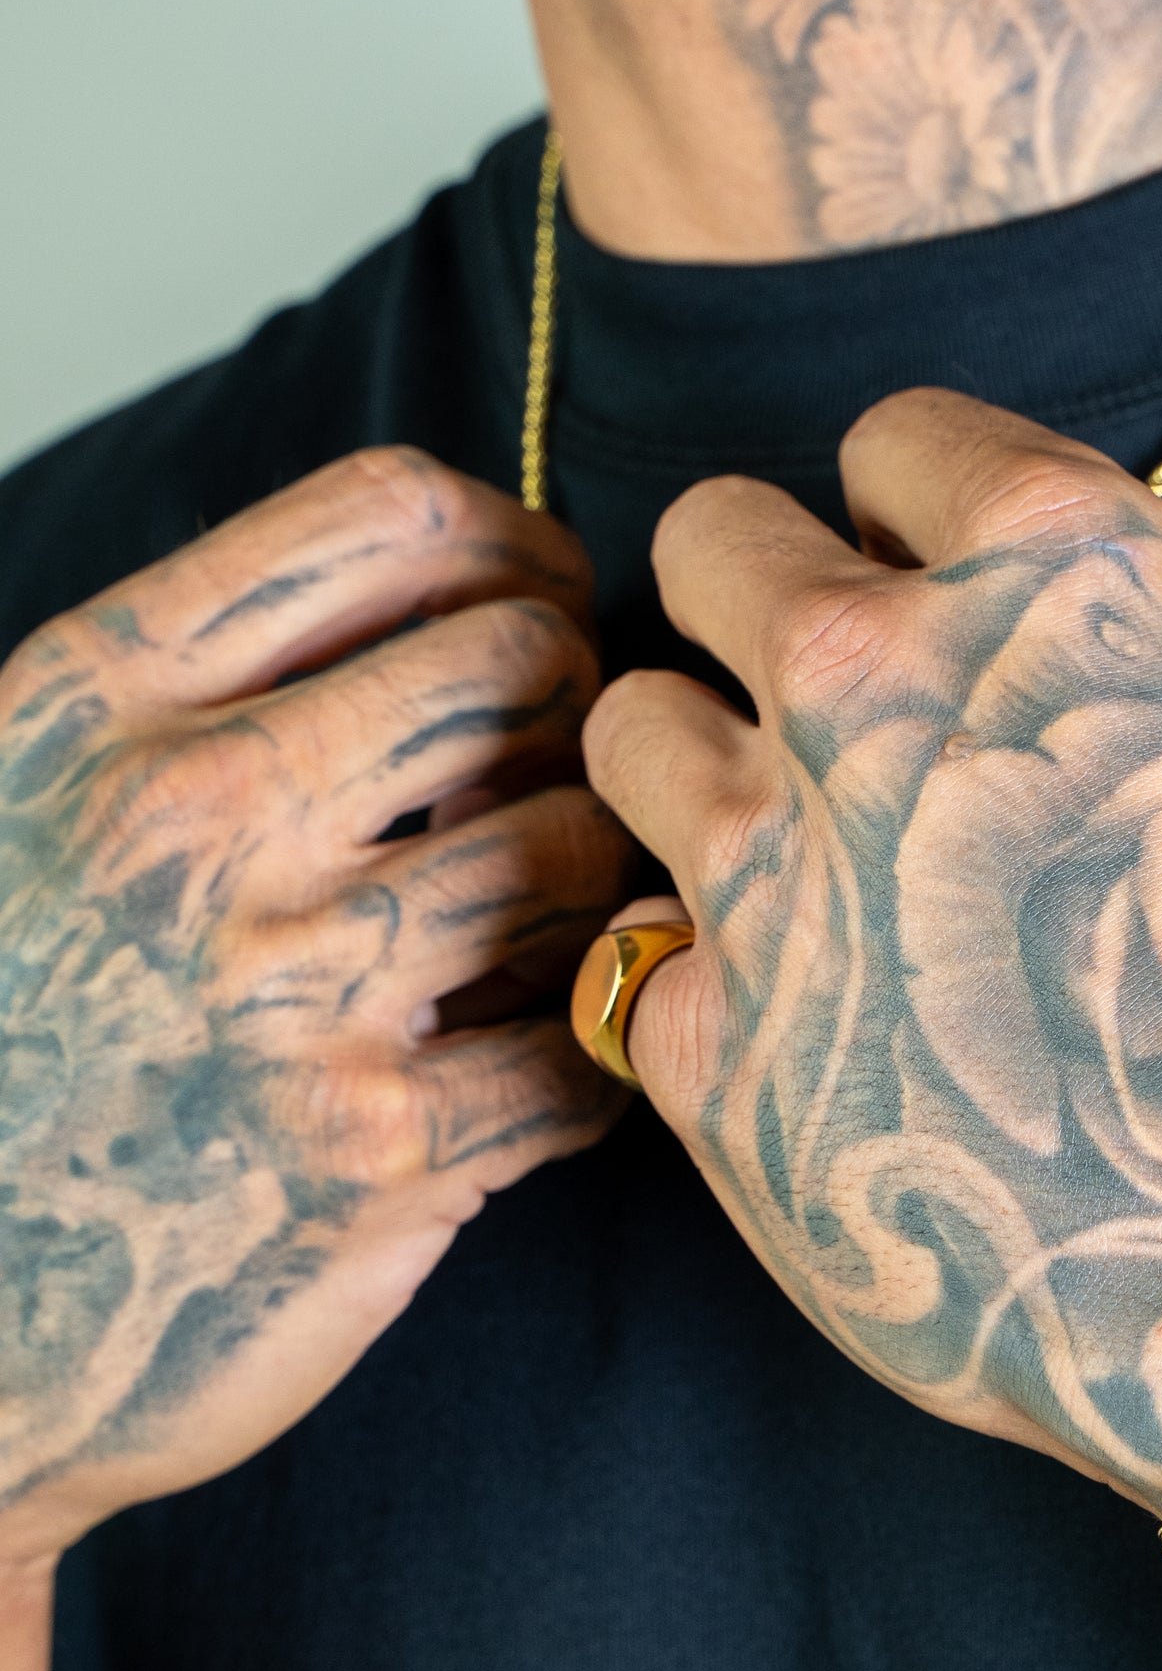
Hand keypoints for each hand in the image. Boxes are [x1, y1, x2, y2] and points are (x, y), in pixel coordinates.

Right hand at [0, 449, 634, 1569]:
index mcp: (95, 700)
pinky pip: (587, 1045)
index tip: (536, 599)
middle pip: (522, 661)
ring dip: (594, 879)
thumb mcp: (33, 797)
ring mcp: (281, 989)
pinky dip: (593, 1048)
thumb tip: (473, 606)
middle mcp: (187, 818)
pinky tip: (536, 1056)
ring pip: (578, 845)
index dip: (514, 545)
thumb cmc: (13, 1028)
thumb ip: (211, 684)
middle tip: (549, 777)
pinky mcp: (371, 1156)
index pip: (395, 514)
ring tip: (539, 925)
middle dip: (574, 707)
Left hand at [585, 393, 1161, 1507]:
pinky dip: (712, 971)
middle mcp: (874, 673)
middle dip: (765, 604)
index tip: (936, 589)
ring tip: (802, 868)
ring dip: (700, 775)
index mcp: (1053, 569)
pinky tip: (814, 1034)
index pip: (893, 436)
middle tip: (840, 715)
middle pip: (710, 537)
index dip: (913, 514)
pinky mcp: (703, 1031)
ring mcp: (767, 852)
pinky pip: (641, 941)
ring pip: (626, 725)